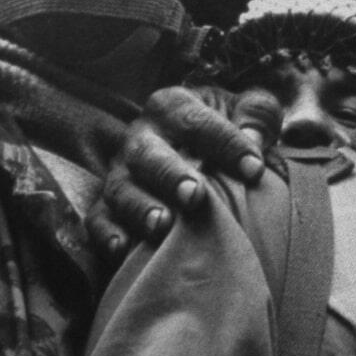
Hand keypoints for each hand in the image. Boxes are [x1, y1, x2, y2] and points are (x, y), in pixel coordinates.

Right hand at [87, 85, 281, 258]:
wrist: (198, 152)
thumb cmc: (226, 132)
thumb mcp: (246, 110)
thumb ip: (256, 114)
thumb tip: (256, 137)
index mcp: (171, 106)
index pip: (196, 120)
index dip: (226, 143)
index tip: (255, 169)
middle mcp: (140, 137)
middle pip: (148, 153)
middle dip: (170, 174)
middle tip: (194, 196)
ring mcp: (121, 172)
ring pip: (121, 189)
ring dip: (140, 207)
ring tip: (163, 225)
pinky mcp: (107, 205)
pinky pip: (99, 219)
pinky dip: (108, 233)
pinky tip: (123, 249)